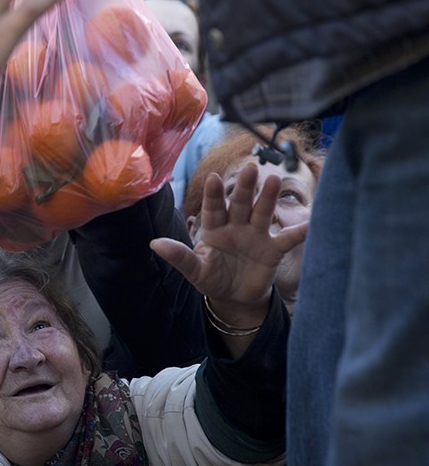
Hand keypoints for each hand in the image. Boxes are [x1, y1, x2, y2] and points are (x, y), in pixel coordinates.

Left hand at [150, 165, 308, 347]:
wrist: (234, 298)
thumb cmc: (212, 278)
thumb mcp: (194, 270)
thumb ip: (178, 256)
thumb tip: (154, 244)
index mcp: (214, 229)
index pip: (212, 208)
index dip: (213, 194)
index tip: (212, 178)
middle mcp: (236, 226)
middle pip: (239, 203)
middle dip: (243, 187)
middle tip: (249, 168)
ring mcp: (255, 236)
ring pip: (262, 212)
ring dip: (267, 198)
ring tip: (274, 179)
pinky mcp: (272, 250)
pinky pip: (286, 239)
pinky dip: (299, 232)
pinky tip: (311, 223)